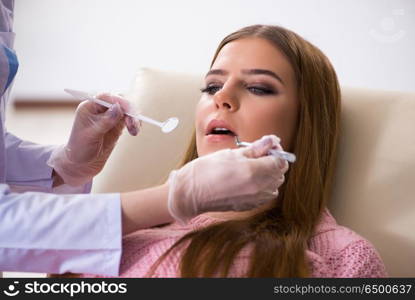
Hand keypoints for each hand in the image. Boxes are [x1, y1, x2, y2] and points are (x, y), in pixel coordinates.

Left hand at [48, 93, 140, 185]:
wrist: (81, 164)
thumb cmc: (80, 149)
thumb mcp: (91, 136)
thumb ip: (105, 121)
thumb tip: (118, 108)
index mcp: (89, 107)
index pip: (107, 97)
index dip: (120, 101)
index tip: (129, 112)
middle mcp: (100, 109)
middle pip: (120, 101)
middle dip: (129, 111)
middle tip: (133, 125)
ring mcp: (109, 117)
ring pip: (127, 110)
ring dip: (134, 118)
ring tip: (135, 131)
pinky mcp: (117, 125)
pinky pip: (129, 119)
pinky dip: (134, 123)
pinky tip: (135, 131)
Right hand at [167, 135, 288, 223]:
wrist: (191, 193)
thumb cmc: (207, 170)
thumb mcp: (232, 153)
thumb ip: (256, 148)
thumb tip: (272, 140)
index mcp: (255, 171)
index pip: (281, 161)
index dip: (276, 151)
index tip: (267, 146)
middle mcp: (259, 188)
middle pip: (280, 173)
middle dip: (273, 162)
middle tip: (258, 154)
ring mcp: (255, 199)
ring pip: (274, 185)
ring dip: (268, 175)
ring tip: (251, 167)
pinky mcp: (250, 206)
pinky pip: (265, 195)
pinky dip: (262, 186)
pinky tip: (247, 180)